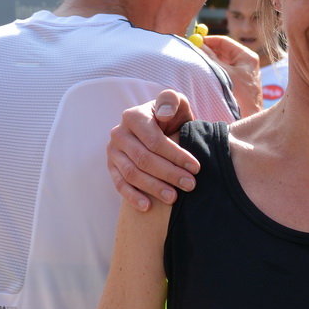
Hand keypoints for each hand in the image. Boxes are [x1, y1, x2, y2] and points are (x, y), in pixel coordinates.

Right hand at [107, 93, 199, 210]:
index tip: (196, 168)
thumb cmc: (171, 117)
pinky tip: (148, 206)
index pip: (154, 140)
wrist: (159, 128)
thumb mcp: (175, 103)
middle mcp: (119, 133)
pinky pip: (119, 185)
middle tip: (190, 185)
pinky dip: (132, 197)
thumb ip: (171, 101)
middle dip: (169, 174)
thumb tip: (163, 114)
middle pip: (144, 159)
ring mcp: (113, 152)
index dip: (176, 155)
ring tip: (174, 198)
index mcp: (133, 116)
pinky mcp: (112, 167)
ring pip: (132, 174)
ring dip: (153, 187)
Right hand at [198, 35, 261, 117]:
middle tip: (191, 52)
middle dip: (207, 52)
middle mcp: (245, 63)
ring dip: (209, 62)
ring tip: (196, 64)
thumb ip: (210, 58)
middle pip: (222, 51)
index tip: (194, 41)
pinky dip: (212, 72)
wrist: (249, 119)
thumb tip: (198, 46)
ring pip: (221, 62)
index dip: (208, 40)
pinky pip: (222, 73)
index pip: (224, 42)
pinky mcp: (236, 83)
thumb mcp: (223, 74)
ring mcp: (241, 73)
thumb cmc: (240, 97)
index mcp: (246, 57)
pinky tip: (202, 75)